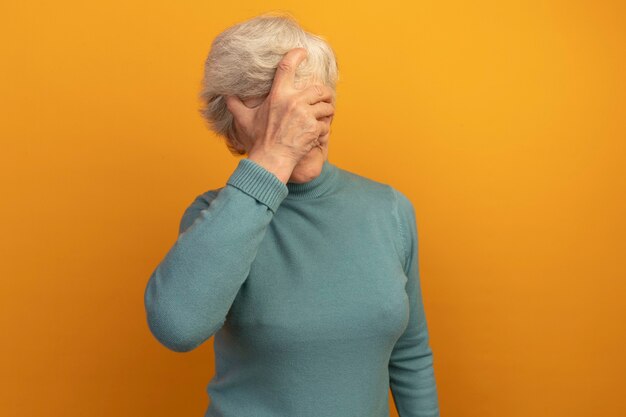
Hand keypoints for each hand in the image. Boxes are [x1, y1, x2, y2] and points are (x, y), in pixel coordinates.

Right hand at [224, 47, 334, 180]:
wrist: (271, 159)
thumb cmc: (259, 140)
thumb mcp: (244, 120)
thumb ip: (235, 105)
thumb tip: (225, 95)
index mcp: (277, 95)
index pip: (287, 67)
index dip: (297, 55)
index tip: (303, 52)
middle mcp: (293, 101)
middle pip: (318, 88)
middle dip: (325, 93)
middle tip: (325, 97)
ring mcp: (305, 115)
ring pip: (326, 105)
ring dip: (327, 110)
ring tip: (325, 115)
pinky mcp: (314, 128)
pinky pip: (326, 123)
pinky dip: (324, 128)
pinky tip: (319, 132)